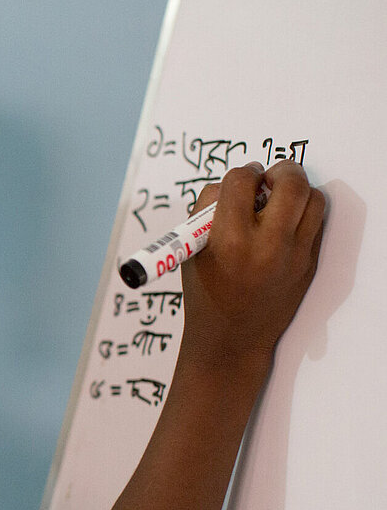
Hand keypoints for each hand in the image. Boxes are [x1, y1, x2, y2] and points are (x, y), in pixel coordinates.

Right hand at [180, 160, 324, 362]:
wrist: (232, 339)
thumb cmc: (205, 292)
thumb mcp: (192, 249)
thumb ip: (208, 210)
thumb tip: (235, 182)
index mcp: (228, 240)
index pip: (240, 181)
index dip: (241, 174)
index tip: (241, 180)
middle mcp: (265, 245)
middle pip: (290, 183)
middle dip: (280, 170)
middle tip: (269, 178)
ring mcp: (293, 256)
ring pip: (313, 199)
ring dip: (297, 191)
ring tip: (280, 201)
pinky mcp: (309, 264)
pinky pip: (317, 223)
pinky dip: (303, 214)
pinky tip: (285, 223)